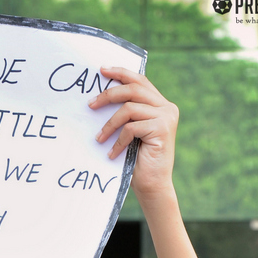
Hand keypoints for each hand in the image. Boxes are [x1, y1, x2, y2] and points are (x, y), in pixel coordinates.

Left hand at [88, 68, 178, 199]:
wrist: (153, 186)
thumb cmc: (138, 161)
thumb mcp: (132, 133)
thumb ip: (127, 114)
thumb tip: (101, 98)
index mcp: (160, 104)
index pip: (140, 81)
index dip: (121, 73)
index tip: (102, 71)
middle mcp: (167, 107)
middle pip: (133, 89)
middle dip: (108, 95)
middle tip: (90, 105)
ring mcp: (166, 117)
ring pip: (129, 108)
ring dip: (109, 124)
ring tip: (98, 139)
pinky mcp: (162, 129)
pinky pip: (131, 128)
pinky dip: (118, 141)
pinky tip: (112, 154)